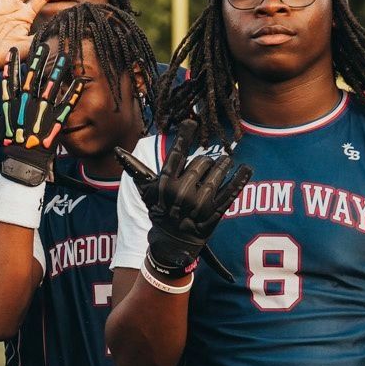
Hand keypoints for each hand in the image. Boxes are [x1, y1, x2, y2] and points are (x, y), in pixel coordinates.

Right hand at [0, 42, 84, 185]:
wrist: (25, 163)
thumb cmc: (10, 146)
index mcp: (12, 106)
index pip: (10, 81)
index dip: (11, 65)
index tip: (13, 50)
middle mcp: (27, 105)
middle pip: (32, 79)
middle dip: (37, 60)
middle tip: (42, 44)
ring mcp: (42, 112)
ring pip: (51, 87)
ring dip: (59, 71)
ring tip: (65, 56)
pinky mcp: (56, 120)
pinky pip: (67, 104)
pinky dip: (74, 92)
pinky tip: (81, 80)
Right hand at [117, 119, 252, 278]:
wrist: (172, 243)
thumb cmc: (160, 211)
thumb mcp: (147, 191)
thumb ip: (136, 170)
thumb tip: (118, 151)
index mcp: (165, 185)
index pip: (175, 155)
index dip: (182, 136)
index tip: (190, 122)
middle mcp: (182, 193)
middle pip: (201, 163)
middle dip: (207, 161)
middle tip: (208, 164)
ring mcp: (199, 205)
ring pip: (217, 174)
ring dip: (224, 166)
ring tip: (225, 164)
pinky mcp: (214, 214)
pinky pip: (230, 193)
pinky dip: (240, 179)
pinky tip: (246, 169)